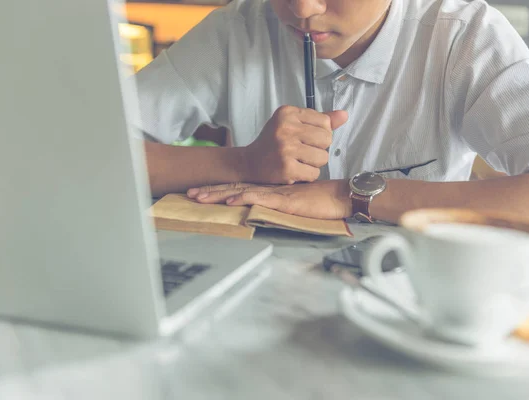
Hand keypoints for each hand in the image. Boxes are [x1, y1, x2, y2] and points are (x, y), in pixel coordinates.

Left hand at [187, 180, 352, 219]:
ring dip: (218, 195)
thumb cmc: (321, 201)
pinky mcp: (285, 200)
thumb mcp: (296, 202)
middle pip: (234, 188)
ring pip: (241, 191)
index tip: (201, 192)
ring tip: (198, 197)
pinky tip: (229, 201)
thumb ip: (282, 202)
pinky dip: (243, 198)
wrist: (340, 196)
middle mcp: (269, 189)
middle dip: (211, 191)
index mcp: (270, 190)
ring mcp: (276, 193)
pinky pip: (260, 199)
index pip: (240, 187)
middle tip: (189, 194)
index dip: (220, 189)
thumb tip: (267, 206)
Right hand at [240, 106, 347, 183]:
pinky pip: (314, 174)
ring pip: (323, 158)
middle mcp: (286, 128)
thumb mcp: (293, 124)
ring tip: (299, 161)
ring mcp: (286, 149)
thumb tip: (344, 114)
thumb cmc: (274, 141)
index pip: (325, 122)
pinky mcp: (286, 168)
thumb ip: (319, 120)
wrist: (249, 162)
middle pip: (326, 139)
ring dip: (314, 164)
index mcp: (288, 113)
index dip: (320, 134)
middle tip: (302, 152)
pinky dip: (307, 176)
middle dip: (319, 149)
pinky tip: (295, 171)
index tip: (305, 138)